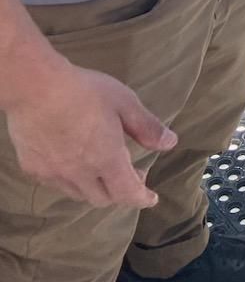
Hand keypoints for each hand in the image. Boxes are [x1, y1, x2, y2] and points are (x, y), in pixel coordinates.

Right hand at [6, 61, 175, 207]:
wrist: (35, 87)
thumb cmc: (85, 91)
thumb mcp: (125, 103)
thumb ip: (147, 127)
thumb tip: (170, 143)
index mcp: (106, 159)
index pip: (127, 193)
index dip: (141, 198)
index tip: (151, 198)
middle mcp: (79, 173)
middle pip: (103, 198)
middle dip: (122, 192)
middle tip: (134, 173)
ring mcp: (53, 173)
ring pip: (78, 194)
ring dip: (96, 188)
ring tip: (105, 169)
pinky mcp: (32, 168)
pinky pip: (57, 184)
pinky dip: (72, 180)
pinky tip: (74, 162)